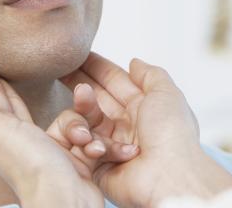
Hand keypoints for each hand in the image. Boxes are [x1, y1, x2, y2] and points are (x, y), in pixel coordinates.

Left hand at [0, 66, 136, 207]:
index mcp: (5, 137)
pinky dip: (96, 144)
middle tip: (17, 68)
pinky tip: (97, 149)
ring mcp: (53, 155)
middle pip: (25, 110)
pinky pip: (89, 142)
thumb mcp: (2, 133)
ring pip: (69, 123)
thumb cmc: (34, 171)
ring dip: (80, 125)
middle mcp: (27, 146)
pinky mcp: (78, 165)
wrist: (68, 204)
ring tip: (83, 139)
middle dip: (27, 93)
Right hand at [61, 53, 231, 207]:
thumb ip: (150, 74)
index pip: (115, 81)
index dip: (97, 68)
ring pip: (87, 119)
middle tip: (61, 70)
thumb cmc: (171, 134)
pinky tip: (88, 134)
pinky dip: (86, 136)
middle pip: (97, 98)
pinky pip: (82, 143)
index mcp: (144, 107)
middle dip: (81, 83)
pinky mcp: (99, 163)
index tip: (78, 55)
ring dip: (83, 107)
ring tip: (82, 98)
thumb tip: (133, 62)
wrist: (168, 176)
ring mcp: (112, 143)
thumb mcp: (167, 94)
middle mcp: (127, 124)